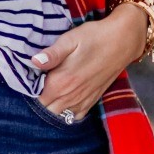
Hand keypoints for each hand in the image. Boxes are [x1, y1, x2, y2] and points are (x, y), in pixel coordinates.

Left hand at [29, 5, 146, 119]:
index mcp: (63, 81)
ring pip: (60, 115)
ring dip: (52, 106)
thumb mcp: (70, 39)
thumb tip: (33, 62)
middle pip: (47, 109)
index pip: (37, 98)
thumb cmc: (94, 36)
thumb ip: (52, 54)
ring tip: (51, 89)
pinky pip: (75, 116)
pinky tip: (65, 98)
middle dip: (40, 99)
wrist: (122, 42)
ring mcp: (84, 100)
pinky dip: (67, 112)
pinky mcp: (93, 100)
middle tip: (39, 82)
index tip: (30, 77)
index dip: (31, 89)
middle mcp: (72, 96)